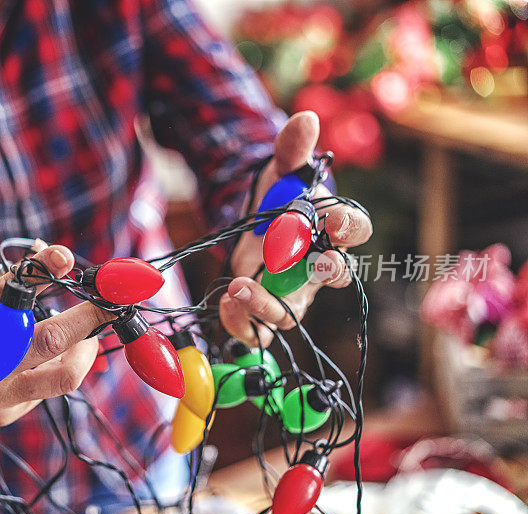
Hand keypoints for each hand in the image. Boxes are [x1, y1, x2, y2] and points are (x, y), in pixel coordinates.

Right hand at [0, 243, 111, 426]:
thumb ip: (0, 274)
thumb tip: (45, 254)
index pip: (11, 293)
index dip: (42, 270)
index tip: (65, 255)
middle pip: (52, 339)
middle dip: (90, 316)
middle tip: (108, 299)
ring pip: (64, 375)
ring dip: (87, 349)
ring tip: (87, 334)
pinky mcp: (3, 415)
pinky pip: (48, 388)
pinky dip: (57, 365)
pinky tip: (45, 355)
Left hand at [220, 111, 372, 346]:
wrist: (251, 224)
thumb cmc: (278, 199)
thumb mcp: (279, 171)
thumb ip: (292, 149)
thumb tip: (305, 118)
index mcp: (331, 229)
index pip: (355, 229)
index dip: (349, 226)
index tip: (335, 218)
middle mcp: (320, 266)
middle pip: (337, 275)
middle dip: (329, 270)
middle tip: (313, 263)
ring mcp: (294, 293)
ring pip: (294, 311)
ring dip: (269, 303)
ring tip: (240, 284)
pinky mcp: (267, 309)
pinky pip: (260, 328)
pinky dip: (243, 320)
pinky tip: (225, 300)